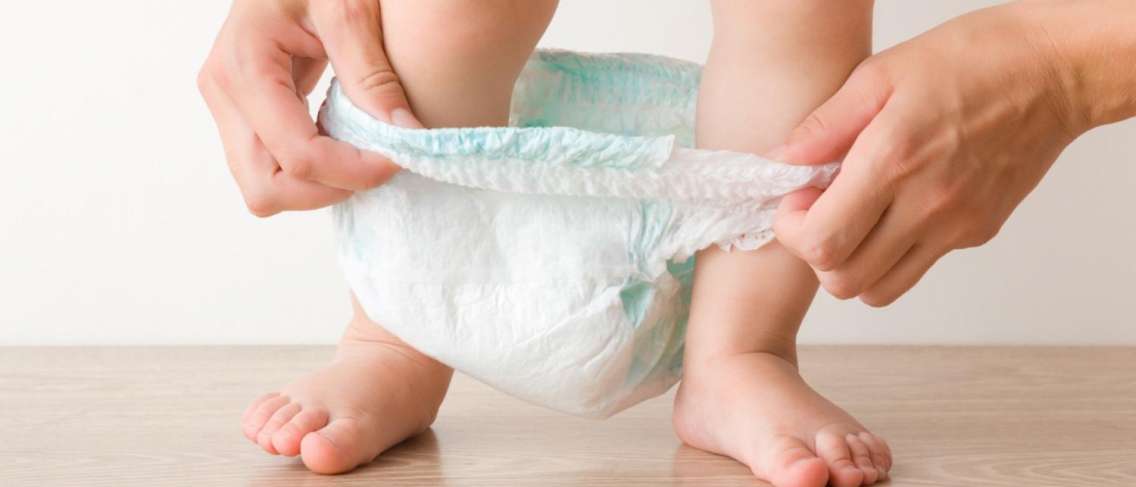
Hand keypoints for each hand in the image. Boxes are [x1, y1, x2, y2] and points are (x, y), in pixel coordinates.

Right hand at [197, 0, 421, 216]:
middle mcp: (224, 93)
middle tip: (377, 165)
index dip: (353, 171)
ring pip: (265, 186)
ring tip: (361, 153)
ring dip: (317, 184)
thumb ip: (372, 72)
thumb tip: (403, 133)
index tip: (397, 159)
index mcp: (245, 67)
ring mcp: (229, 106)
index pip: (298, 155)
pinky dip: (310, 170)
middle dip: (327, 190)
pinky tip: (344, 143)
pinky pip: (272, 165)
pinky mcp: (243, 111)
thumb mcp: (348, 8)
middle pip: (267, 188)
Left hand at [771, 3, 1098, 305]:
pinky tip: (895, 209)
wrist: (1054, 71)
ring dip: (851, 266)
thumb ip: (824, 126)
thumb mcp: (881, 73)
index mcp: (894, 161)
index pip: (821, 242)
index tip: (798, 199)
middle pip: (844, 281)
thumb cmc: (972, 60)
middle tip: (820, 212)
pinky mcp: (978, 233)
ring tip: (853, 220)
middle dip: (816, 253)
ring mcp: (956, 227)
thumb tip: (782, 162)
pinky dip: (892, 254)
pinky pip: (918, 267)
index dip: (793, 230)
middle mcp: (927, 205)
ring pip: (880, 291)